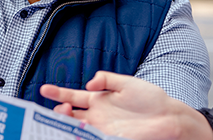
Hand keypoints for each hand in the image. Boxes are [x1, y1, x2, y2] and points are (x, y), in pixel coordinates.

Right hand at [40, 71, 211, 139]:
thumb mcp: (127, 82)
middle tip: (62, 109)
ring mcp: (102, 129)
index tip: (44, 89)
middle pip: (69, 115)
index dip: (57, 93)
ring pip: (76, 128)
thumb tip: (89, 82)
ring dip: (66, 124)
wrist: (169, 116)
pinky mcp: (110, 138)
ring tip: (64, 117)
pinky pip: (89, 138)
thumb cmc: (150, 98)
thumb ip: (107, 78)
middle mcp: (96, 115)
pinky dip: (79, 136)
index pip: (72, 96)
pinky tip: (75, 133)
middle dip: (59, 111)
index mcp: (98, 99)